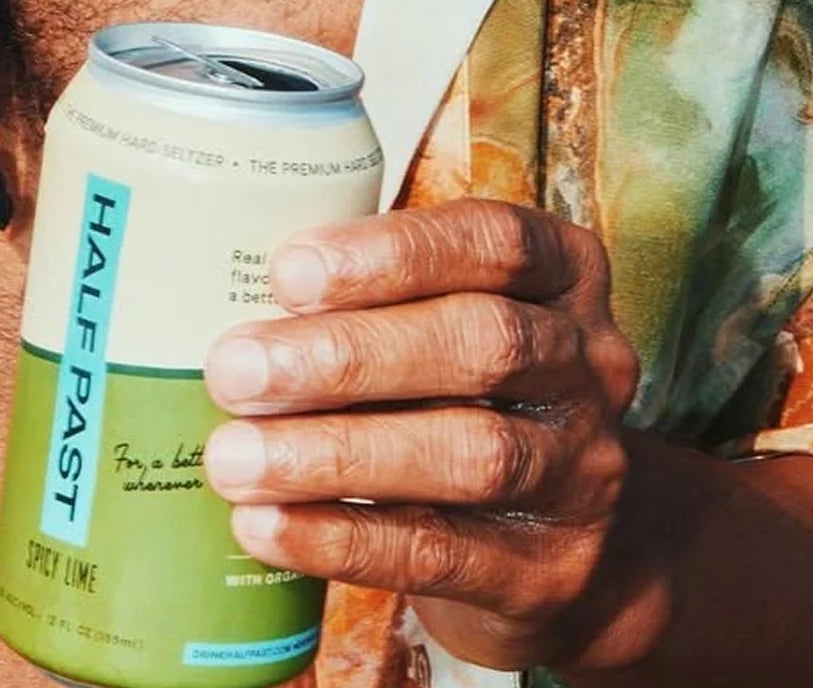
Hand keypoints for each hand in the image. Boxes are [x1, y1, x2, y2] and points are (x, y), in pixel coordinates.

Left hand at [202, 200, 665, 677]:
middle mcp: (588, 366)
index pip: (494, 240)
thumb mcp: (460, 321)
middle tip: (237, 369)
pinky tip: (268, 525)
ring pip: (467, 452)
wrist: (583, 549)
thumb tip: (223, 297)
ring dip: (337, 453)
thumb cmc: (480, 399)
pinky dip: (343, 538)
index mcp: (566, 277)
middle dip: (348, 355)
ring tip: (235, 457)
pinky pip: (442, 552)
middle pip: (481, 343)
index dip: (392, 252)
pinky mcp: (548, 572)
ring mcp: (580, 473)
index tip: (287, 271)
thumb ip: (381, 301)